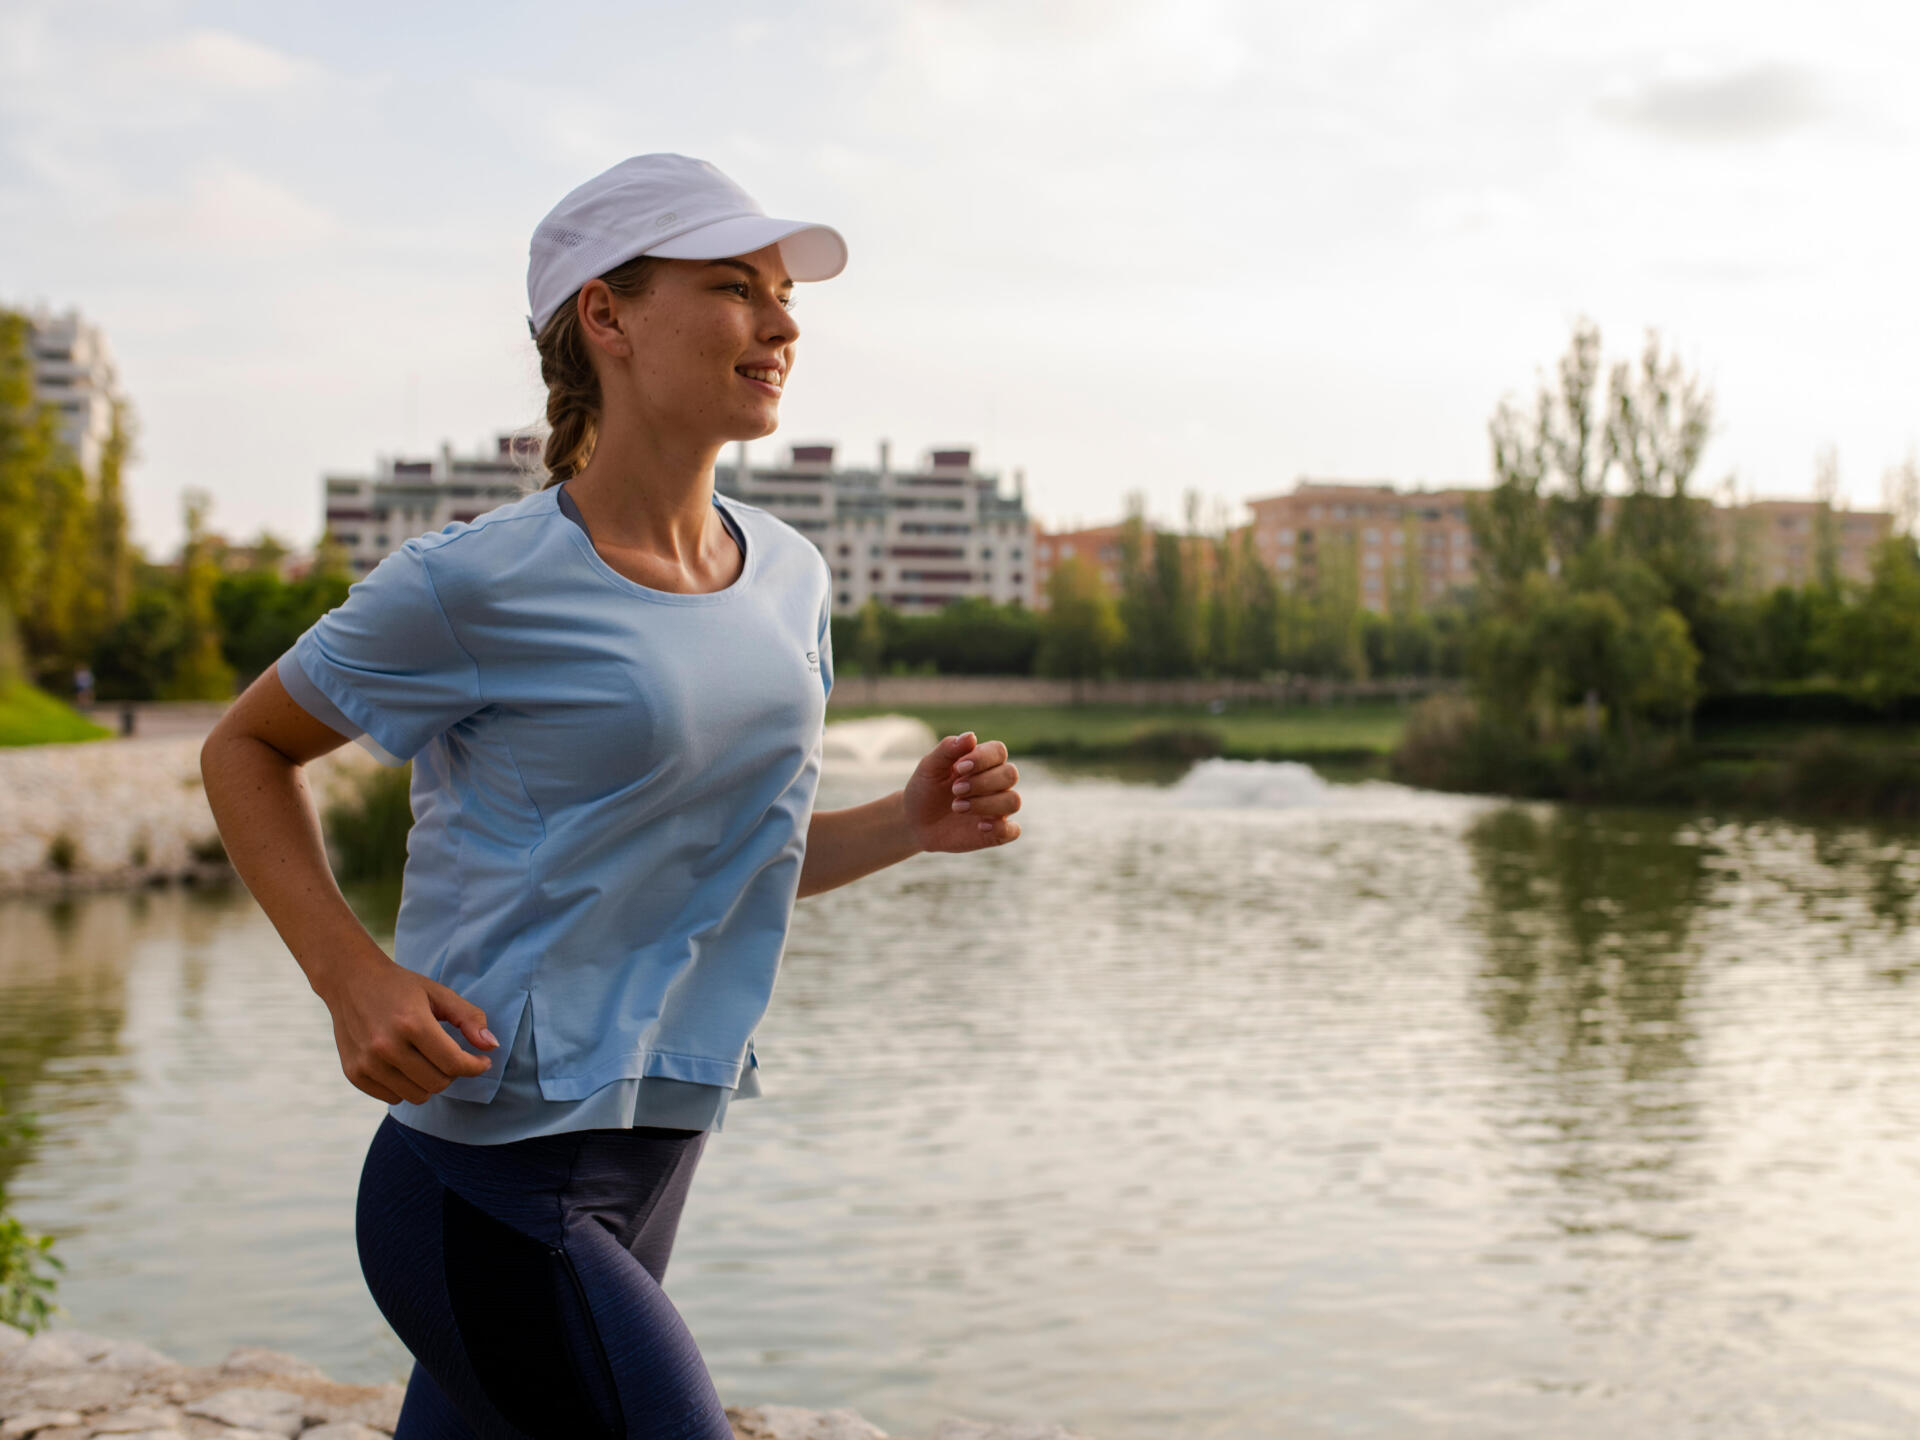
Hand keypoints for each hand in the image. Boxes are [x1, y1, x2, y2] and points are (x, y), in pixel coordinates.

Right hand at [316, 950, 499, 1104]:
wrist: (349, 980)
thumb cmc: (400, 987)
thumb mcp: (439, 993)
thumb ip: (469, 1018)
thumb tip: (492, 1046)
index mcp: (412, 1023)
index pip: (454, 1063)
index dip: (475, 1066)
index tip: (482, 1062)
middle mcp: (387, 1046)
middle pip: (438, 1083)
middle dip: (453, 1073)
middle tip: (451, 1057)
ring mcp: (368, 1062)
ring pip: (417, 1096)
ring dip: (430, 1083)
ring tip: (428, 1061)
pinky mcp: (354, 1073)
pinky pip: (393, 1098)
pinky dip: (406, 1087)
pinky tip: (405, 1066)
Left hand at [903, 731, 1022, 853]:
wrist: (915, 821)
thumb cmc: (925, 789)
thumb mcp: (930, 767)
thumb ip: (948, 749)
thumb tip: (971, 736)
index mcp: (983, 762)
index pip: (999, 751)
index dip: (983, 758)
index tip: (959, 768)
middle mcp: (996, 783)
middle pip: (1010, 775)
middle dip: (982, 782)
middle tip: (955, 790)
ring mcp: (998, 808)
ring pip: (1013, 801)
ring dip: (987, 804)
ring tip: (957, 807)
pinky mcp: (996, 832)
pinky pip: (1013, 830)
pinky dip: (1001, 828)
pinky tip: (979, 826)